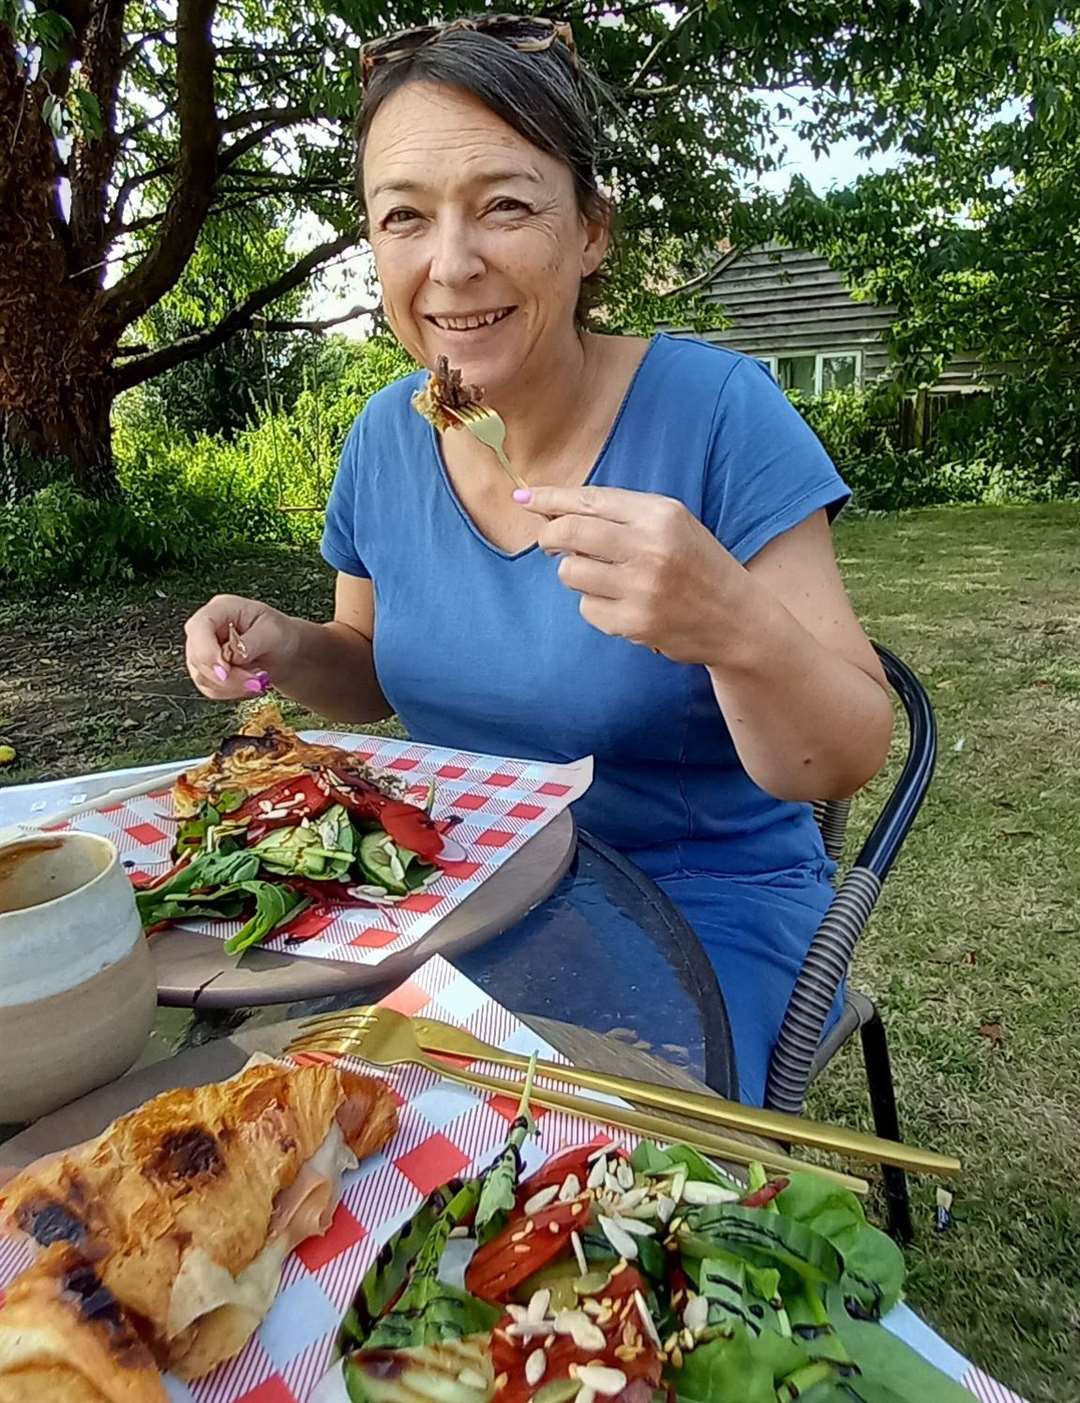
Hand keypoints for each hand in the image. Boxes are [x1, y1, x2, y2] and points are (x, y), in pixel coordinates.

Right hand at [184, 595, 297, 699]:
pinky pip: (209, 688)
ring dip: (230, 686)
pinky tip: (248, 686)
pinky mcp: (207, 670)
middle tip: (254, 681)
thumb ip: (251, 642)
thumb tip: (232, 656)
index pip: (199, 626)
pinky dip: (230, 693)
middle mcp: (207, 629)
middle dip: (226, 676)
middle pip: (197, 655)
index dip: (207, 651)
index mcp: (221, 609)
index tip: (226, 671)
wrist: (286, 653)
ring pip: (201, 676)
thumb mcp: (273, 632)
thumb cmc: (280, 634)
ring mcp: (204, 650)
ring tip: (257, 681)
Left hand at [518, 485, 747, 663]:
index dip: (550, 499)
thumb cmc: (697, 566)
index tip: (523, 497)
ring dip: (575, 574)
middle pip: (569, 533)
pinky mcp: (634, 622)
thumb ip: (620, 515)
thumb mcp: (671, 525)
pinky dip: (596, 606)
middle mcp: (651, 547)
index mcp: (661, 514)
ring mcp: (642, 588)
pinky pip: (586, 608)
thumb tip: (551, 509)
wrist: (737, 620)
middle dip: (550, 536)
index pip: (589, 500)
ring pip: (570, 572)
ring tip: (604, 577)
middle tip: (551, 542)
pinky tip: (623, 605)